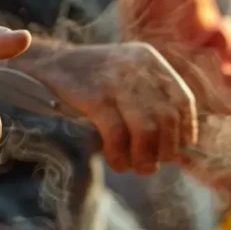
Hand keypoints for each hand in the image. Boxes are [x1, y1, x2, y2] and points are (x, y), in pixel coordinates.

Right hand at [13, 42, 196, 174]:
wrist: (45, 65)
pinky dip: (120, 155)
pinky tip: (117, 163)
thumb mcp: (127, 78)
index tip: (179, 150)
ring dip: (145, 157)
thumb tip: (177, 146)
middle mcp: (136, 67)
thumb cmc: (91, 81)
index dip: (186, 130)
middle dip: (166, 149)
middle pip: (167, 118)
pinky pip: (117, 134)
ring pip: (147, 129)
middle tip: (153, 165)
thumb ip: (150, 101)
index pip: (182, 100)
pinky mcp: (94, 96)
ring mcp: (115, 80)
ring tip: (138, 169)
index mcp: (149, 61)